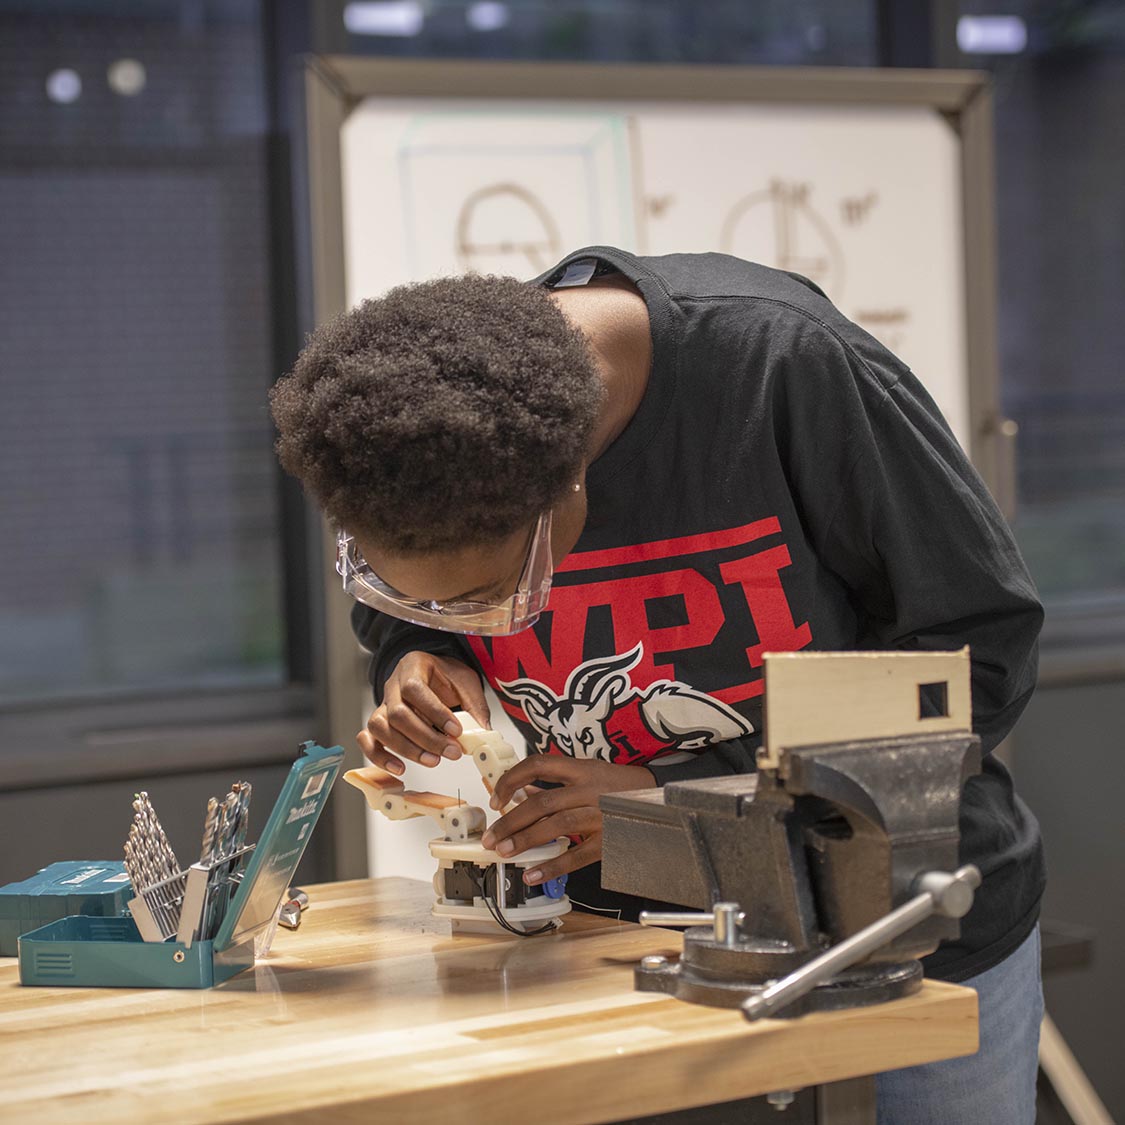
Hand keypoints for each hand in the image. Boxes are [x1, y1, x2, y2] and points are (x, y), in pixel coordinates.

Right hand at [357, 652, 488, 774]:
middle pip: (398, 713)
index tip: (456, 730)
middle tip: (451, 752)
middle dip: (426, 738)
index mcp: (413, 666)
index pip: (415, 689)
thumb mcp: (465, 682)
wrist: (433, 672)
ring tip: (433, 760)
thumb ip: (474, 706)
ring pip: (380, 727)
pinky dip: (379, 756)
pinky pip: (367, 739)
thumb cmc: (446, 676)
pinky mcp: (378, 722)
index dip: (435, 712)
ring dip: (406, 749)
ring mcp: (382, 704)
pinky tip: (400, 768)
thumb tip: (484, 733)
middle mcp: (392, 685)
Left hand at [481, 756, 655, 886]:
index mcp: (581, 769)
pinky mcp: (609, 839)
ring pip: (555, 825)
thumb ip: (557, 783)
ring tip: (504, 852)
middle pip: (541, 802)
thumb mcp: (589, 774)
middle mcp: (588, 789)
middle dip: (511, 821)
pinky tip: (533, 874)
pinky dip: (553, 866)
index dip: (512, 779)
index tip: (496, 798)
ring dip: (525, 840)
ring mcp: (600, 814)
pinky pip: (577, 854)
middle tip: (492, 837)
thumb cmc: (621, 786)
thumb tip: (522, 791)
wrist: (662, 798)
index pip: (538, 765)